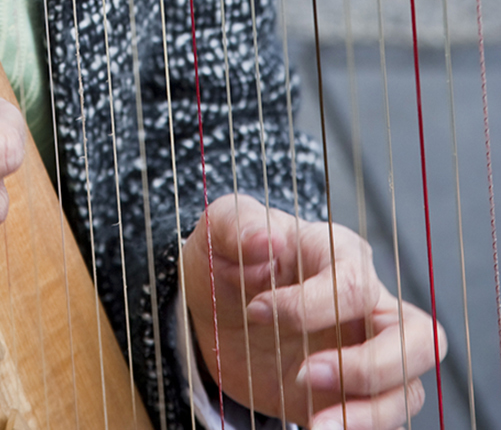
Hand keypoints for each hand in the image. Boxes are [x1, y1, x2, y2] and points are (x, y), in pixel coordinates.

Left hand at [181, 195, 445, 428]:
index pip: (352, 284)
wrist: (213, 312)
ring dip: (368, 415)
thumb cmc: (228, 259)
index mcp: (338, 254)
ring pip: (410, 388)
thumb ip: (238, 225)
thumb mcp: (219, 230)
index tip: (255, 310)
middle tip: (304, 374)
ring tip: (314, 425)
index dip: (307, 306)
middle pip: (420, 337)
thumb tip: (268, 239)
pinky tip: (316, 428)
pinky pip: (385, 418)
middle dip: (370, 367)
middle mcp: (365, 304)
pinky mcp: (352, 394)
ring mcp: (365, 351)